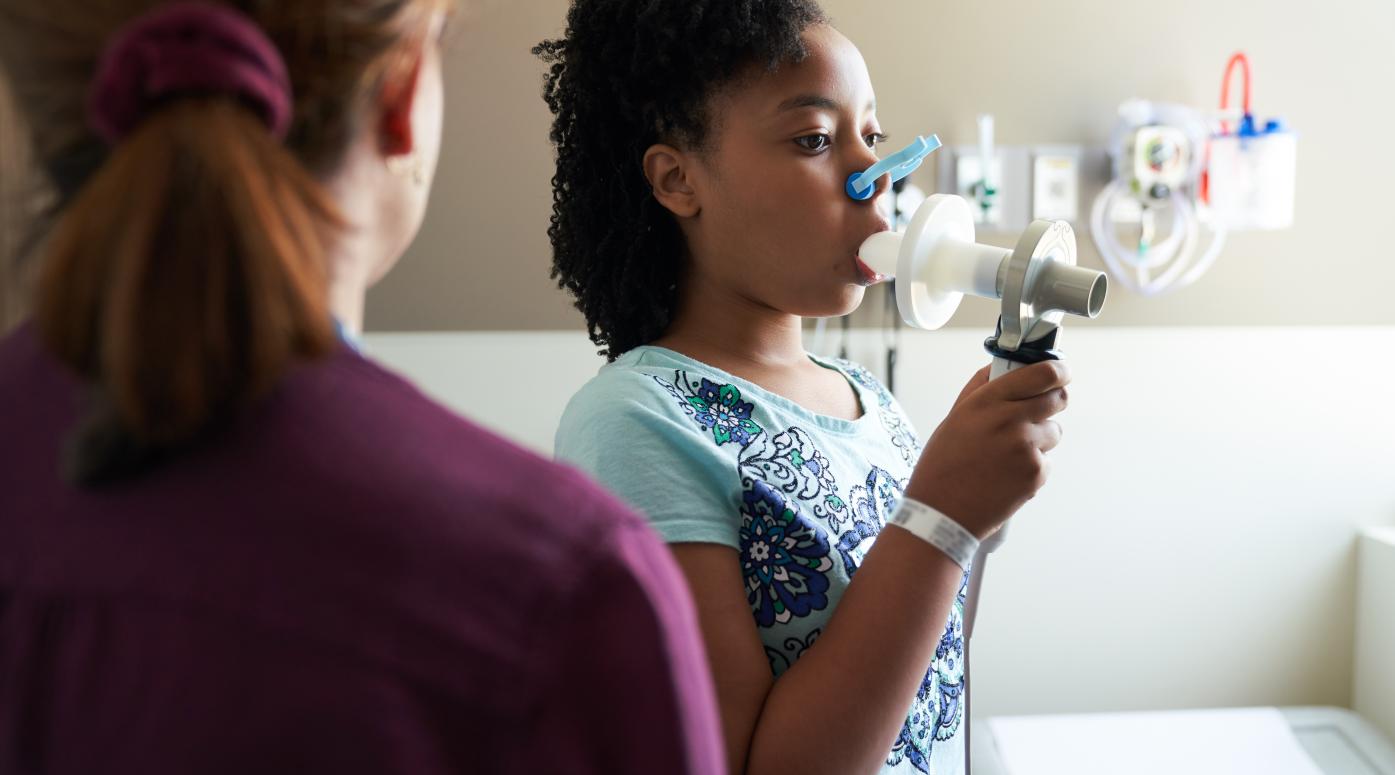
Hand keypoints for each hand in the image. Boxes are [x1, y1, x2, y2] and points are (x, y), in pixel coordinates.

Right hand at [905, 360, 1070, 537]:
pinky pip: (1046, 461)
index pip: (1042, 373)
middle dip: (1053, 400)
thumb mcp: (954, 418)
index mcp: (986, 401)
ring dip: (1040, 438)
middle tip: (1041, 409)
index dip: (1059, 370)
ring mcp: (1025, 447)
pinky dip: (1032, 467)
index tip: (1062, 371)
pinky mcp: (1035, 473)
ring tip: (1008, 454)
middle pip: (1057, 398)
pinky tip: (1007, 476)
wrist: (942, 513)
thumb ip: (980, 389)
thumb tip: (1001, 367)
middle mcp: (1009, 420)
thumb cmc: (942, 465)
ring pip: (1054, 431)